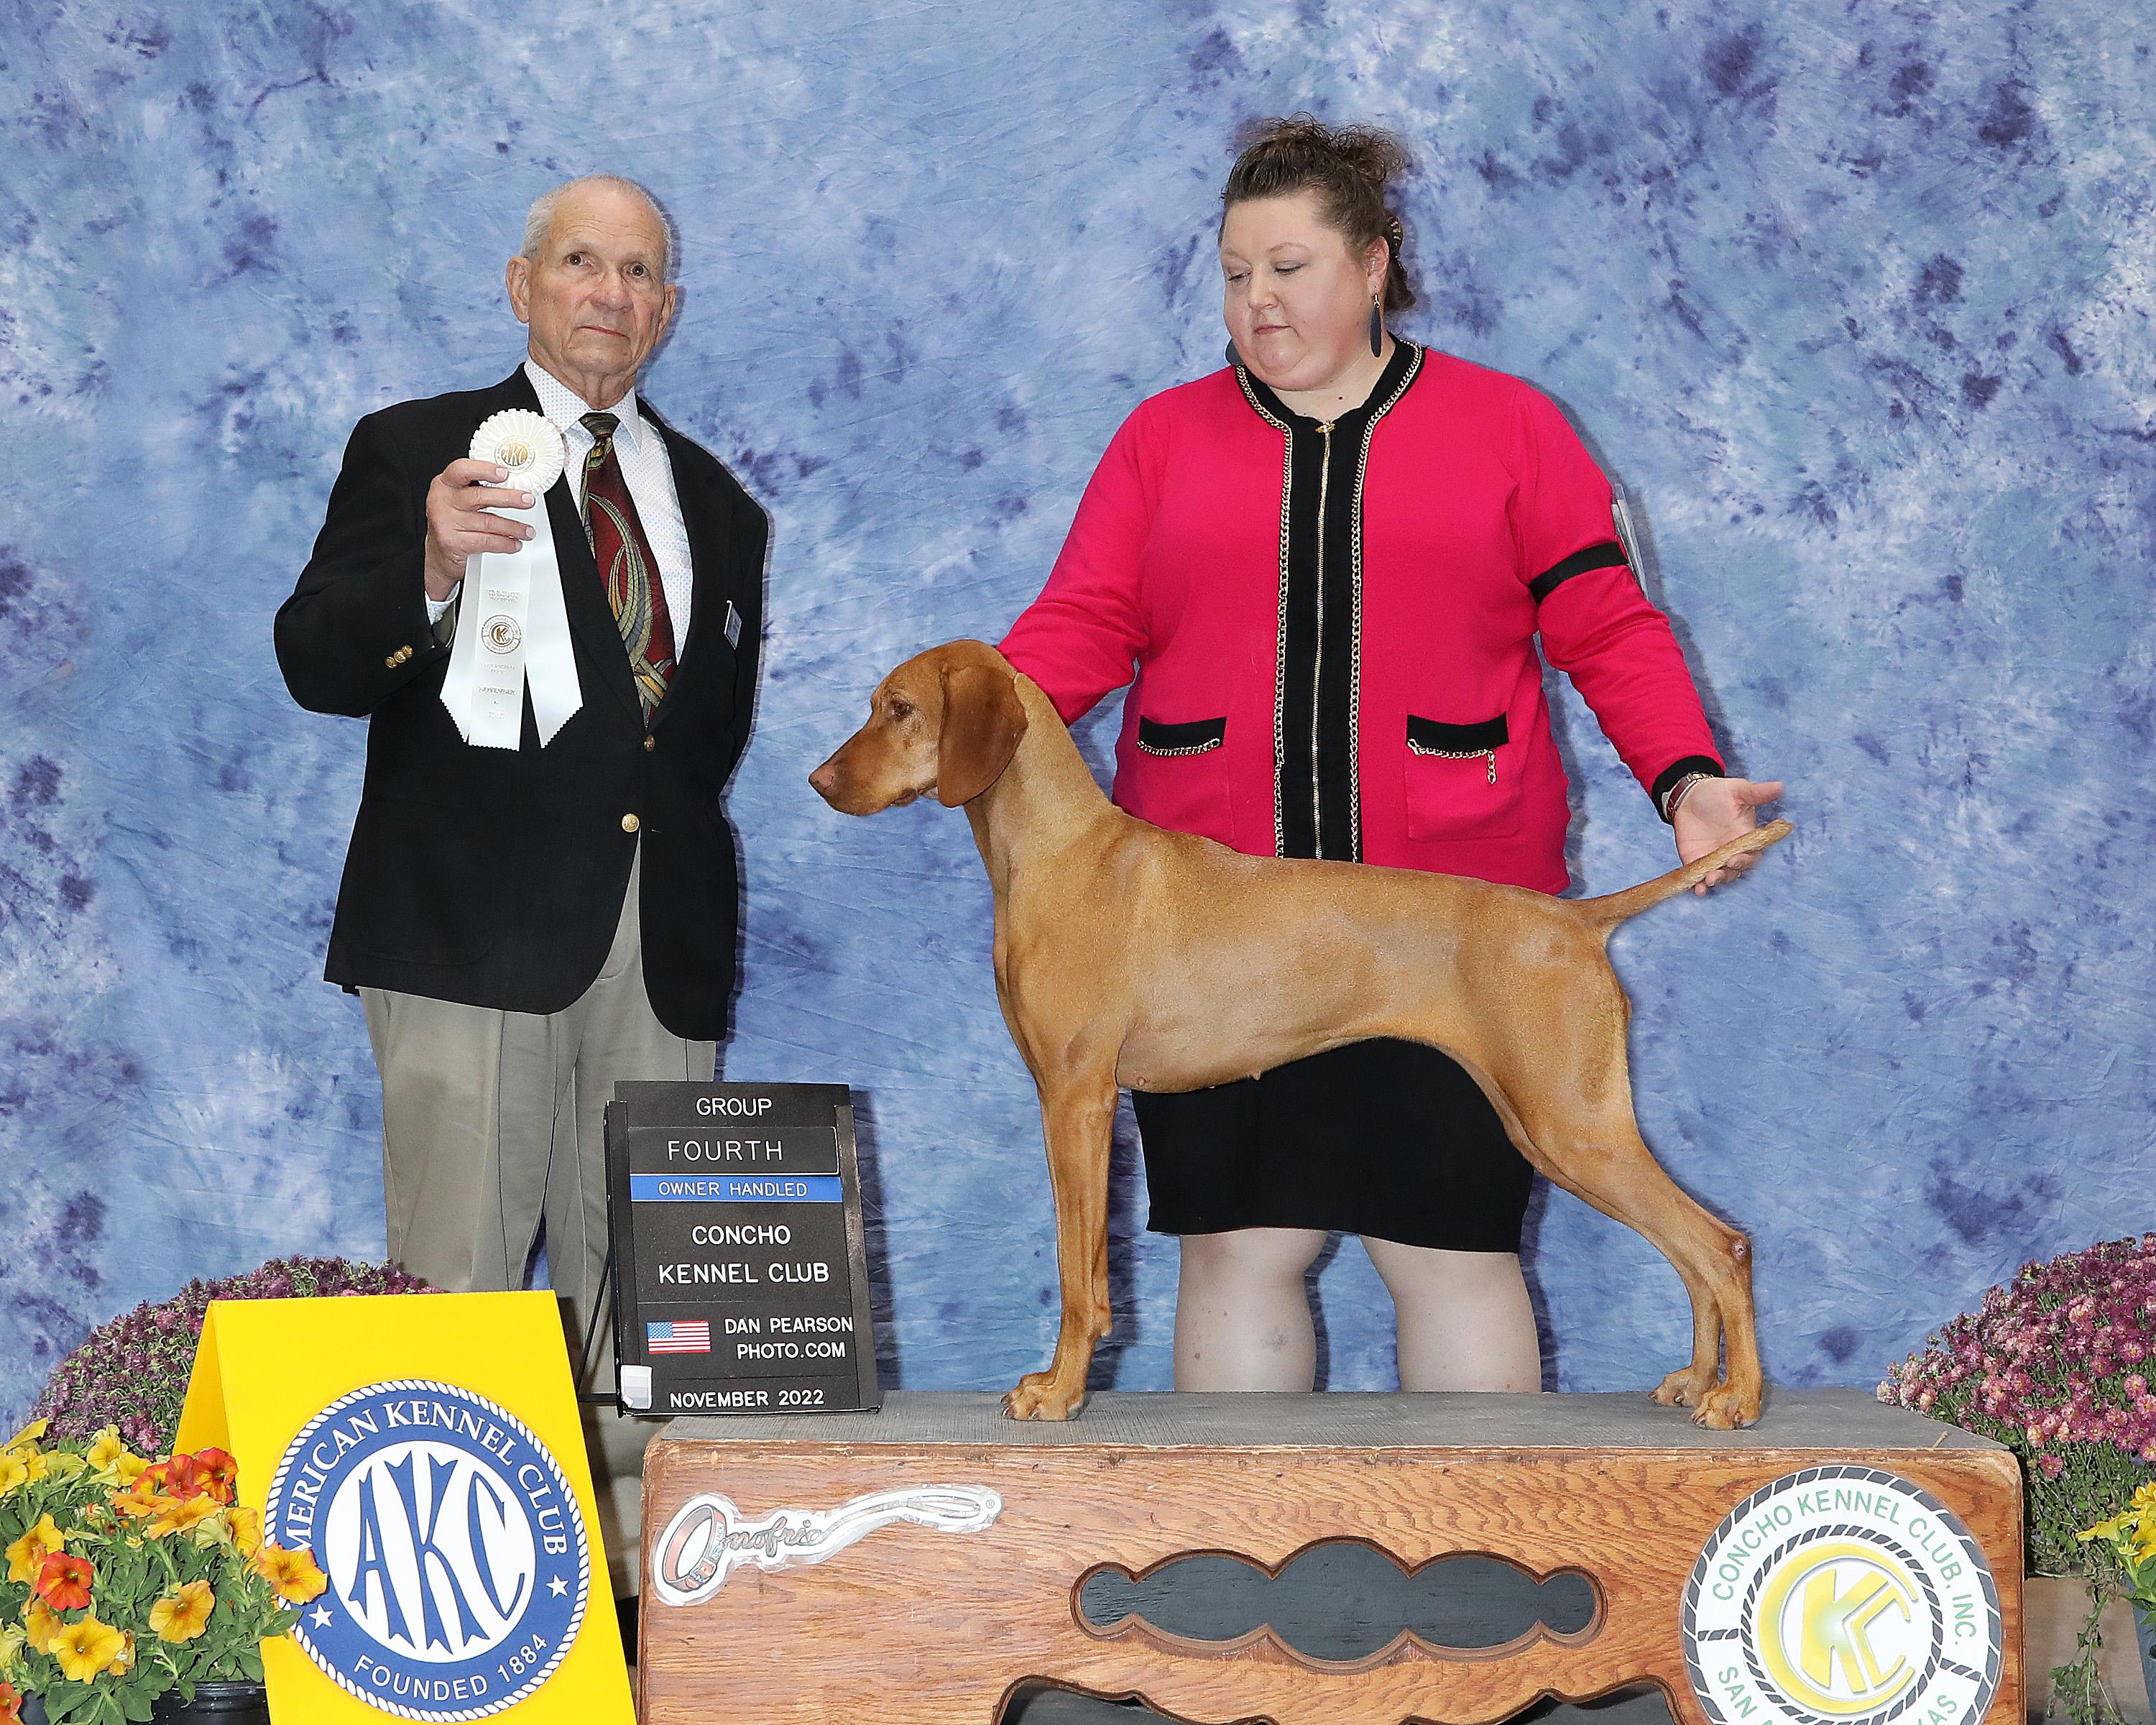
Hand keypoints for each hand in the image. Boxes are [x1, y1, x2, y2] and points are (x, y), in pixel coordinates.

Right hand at [423, 459, 538, 600]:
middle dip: (509, 498)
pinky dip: (504, 543)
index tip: (505, 472)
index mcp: (445, 484)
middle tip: (528, 500)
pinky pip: (486, 541)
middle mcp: (442, 500)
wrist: (439, 553)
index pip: (462, 470)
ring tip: (527, 531)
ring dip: (513, 527)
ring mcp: (445, 521)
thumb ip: (479, 489)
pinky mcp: (451, 541)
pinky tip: (514, 544)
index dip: (484, 469)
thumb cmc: (455, 522)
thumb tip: (514, 486)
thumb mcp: (460, 500)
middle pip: (480, 496)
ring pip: (488, 521)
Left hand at [1673, 776, 1784, 894]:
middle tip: (1720, 870)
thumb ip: (1756, 793)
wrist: (1689, 796)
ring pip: (1720, 876)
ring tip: (1707, 881)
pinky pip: (1700, 877)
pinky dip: (1699, 885)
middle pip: (1737, 869)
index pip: (1752, 855)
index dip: (1746, 859)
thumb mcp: (1737, 790)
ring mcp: (1715, 859)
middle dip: (1730, 872)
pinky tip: (1698, 889)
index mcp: (1746, 838)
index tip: (1736, 857)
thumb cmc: (1717, 793)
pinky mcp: (1696, 862)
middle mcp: (1733, 852)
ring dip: (1716, 881)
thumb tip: (1780, 787)